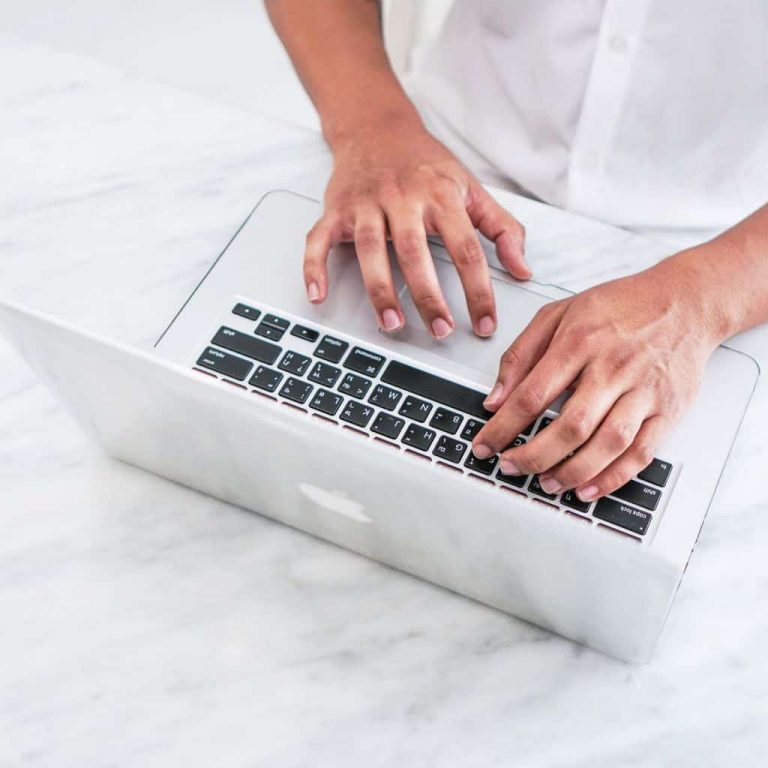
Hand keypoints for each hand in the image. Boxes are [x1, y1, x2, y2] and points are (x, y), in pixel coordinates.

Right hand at [304, 120, 529, 337]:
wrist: (378, 127)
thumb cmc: (427, 164)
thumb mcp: (471, 189)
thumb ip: (502, 229)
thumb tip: (523, 270)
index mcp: (441, 195)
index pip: (466, 249)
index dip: (478, 291)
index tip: (485, 324)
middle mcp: (403, 198)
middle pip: (415, 253)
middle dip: (429, 297)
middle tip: (441, 331)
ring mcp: (366, 204)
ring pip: (371, 250)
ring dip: (380, 291)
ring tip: (393, 325)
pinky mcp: (337, 209)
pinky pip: (320, 240)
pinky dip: (314, 267)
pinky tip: (318, 295)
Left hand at [472, 262, 722, 500]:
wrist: (685, 300)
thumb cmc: (620, 307)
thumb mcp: (559, 314)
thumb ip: (521, 354)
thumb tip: (495, 398)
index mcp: (579, 342)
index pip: (532, 395)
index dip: (503, 427)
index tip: (485, 446)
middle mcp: (612, 368)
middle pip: (570, 426)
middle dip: (533, 455)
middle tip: (511, 467)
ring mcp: (643, 391)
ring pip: (606, 444)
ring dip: (572, 472)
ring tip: (545, 483)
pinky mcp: (667, 410)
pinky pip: (640, 453)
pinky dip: (612, 477)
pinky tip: (587, 489)